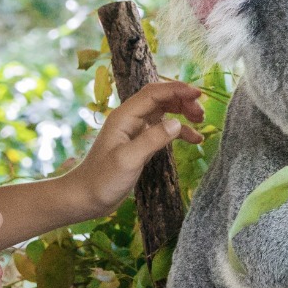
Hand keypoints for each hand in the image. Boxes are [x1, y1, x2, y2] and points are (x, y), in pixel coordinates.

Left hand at [67, 79, 203, 218]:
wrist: (85, 198)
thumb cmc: (102, 179)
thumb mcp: (128, 159)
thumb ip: (152, 139)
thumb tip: (177, 123)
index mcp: (124, 116)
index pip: (154, 93)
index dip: (177, 90)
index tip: (199, 94)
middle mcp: (130, 119)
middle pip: (161, 99)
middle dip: (182, 100)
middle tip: (201, 112)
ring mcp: (135, 131)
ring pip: (164, 113)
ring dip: (182, 113)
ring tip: (201, 120)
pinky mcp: (140, 145)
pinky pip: (163, 131)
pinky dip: (179, 132)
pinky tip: (194, 140)